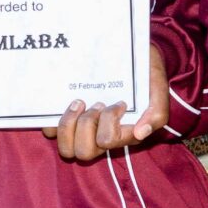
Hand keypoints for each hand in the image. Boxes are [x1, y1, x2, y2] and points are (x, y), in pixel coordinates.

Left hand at [44, 46, 169, 161]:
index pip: (108, 142)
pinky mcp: (67, 121)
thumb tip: (140, 133)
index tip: (119, 103)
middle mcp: (102, 137)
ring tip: (79, 102)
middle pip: (84, 152)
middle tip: (96, 104)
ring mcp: (83, 131)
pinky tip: (64, 102)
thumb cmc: (145, 73)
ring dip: (69, 123)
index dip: (109, 123)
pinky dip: (53, 120)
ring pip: (66, 149)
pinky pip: (50, 132)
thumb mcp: (157, 88)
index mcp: (124, 134)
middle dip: (87, 125)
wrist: (131, 55)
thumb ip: (156, 112)